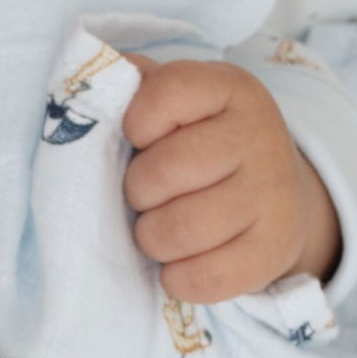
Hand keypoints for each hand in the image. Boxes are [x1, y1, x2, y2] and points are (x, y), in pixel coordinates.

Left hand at [121, 55, 340, 303]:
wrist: (275, 194)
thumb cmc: (199, 143)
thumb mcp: (172, 101)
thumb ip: (128, 84)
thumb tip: (81, 79)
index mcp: (227, 88)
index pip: (160, 96)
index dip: (135, 126)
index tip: (142, 138)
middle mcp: (258, 135)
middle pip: (160, 173)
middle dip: (138, 193)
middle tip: (149, 195)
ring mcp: (272, 193)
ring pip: (177, 230)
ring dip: (152, 238)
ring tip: (162, 228)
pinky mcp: (275, 249)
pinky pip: (203, 278)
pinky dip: (177, 278)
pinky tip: (181, 262)